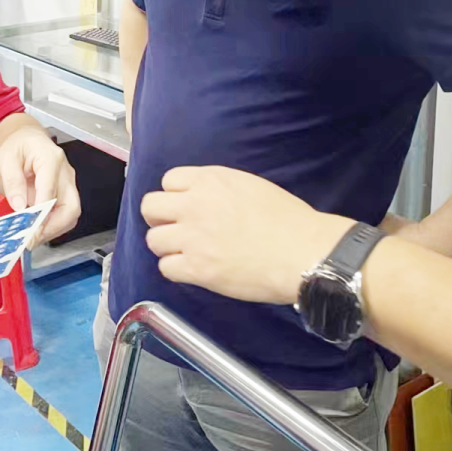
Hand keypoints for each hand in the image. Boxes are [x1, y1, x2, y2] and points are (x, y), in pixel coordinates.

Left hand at [0, 128, 80, 245]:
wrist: (20, 140)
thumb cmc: (14, 146)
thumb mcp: (6, 159)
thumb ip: (13, 181)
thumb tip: (19, 206)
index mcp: (51, 159)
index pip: (51, 191)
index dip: (41, 213)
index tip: (28, 228)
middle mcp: (65, 172)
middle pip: (70, 206)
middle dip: (53, 227)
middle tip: (32, 239)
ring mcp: (67, 184)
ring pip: (70, 214)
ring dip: (52, 230)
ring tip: (31, 238)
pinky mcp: (64, 193)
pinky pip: (64, 214)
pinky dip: (51, 226)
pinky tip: (35, 231)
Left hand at [141, 166, 352, 305]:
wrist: (302, 251)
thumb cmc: (288, 219)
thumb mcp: (250, 185)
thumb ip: (219, 188)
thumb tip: (204, 198)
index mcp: (210, 180)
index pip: (168, 180)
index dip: (175, 195)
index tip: (183, 206)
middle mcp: (195, 205)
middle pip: (150, 206)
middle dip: (158, 218)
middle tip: (173, 228)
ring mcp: (193, 237)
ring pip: (153, 240)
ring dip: (167, 246)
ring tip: (185, 252)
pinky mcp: (197, 269)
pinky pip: (165, 268)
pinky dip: (176, 270)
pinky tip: (193, 270)